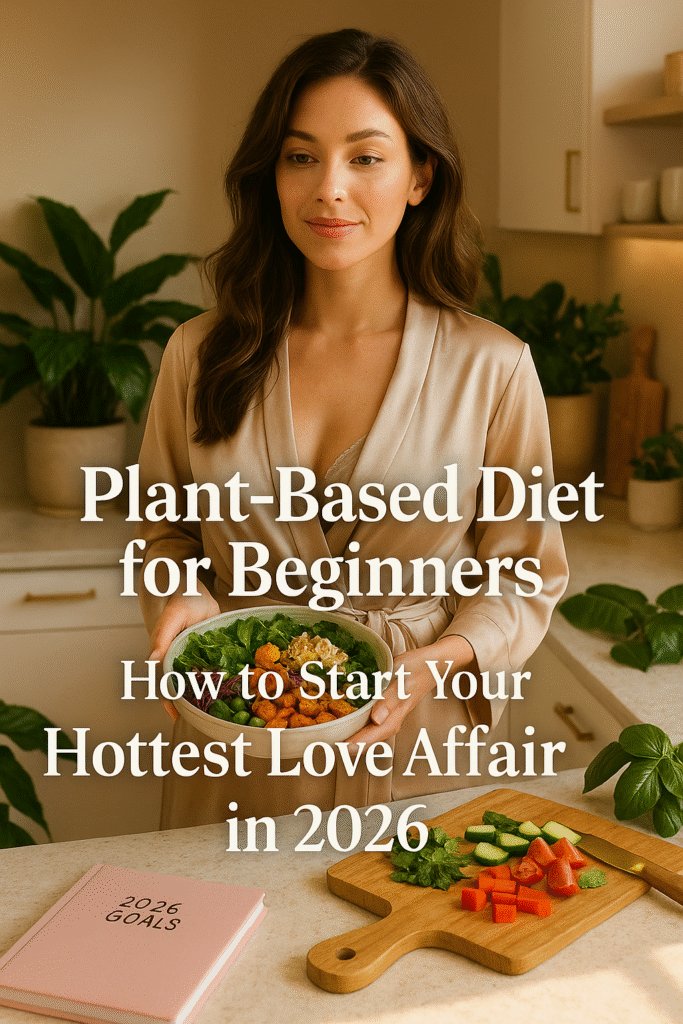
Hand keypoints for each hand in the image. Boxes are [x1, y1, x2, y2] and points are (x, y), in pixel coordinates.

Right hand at [149, 584, 219, 722]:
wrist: (196, 586)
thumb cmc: (180, 598)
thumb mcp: (174, 615)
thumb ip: (162, 637)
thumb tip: (151, 661)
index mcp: (168, 657)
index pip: (167, 685)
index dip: (171, 702)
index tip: (177, 717)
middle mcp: (182, 661)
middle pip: (187, 688)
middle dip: (196, 705)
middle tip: (209, 721)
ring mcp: (199, 658)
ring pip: (205, 682)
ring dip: (214, 695)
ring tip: (226, 713)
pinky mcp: (214, 653)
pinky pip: (220, 670)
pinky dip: (227, 680)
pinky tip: (241, 690)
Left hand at [347, 634, 476, 746]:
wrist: (434, 663)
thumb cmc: (417, 668)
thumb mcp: (403, 678)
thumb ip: (391, 698)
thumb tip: (377, 719)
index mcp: (396, 714)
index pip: (374, 734)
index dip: (357, 742)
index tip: (341, 747)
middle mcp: (393, 719)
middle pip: (371, 739)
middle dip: (353, 746)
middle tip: (331, 749)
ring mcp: (392, 715)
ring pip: (372, 733)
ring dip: (355, 739)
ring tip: (337, 743)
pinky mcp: (389, 709)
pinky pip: (373, 725)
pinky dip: (360, 728)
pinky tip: (350, 726)